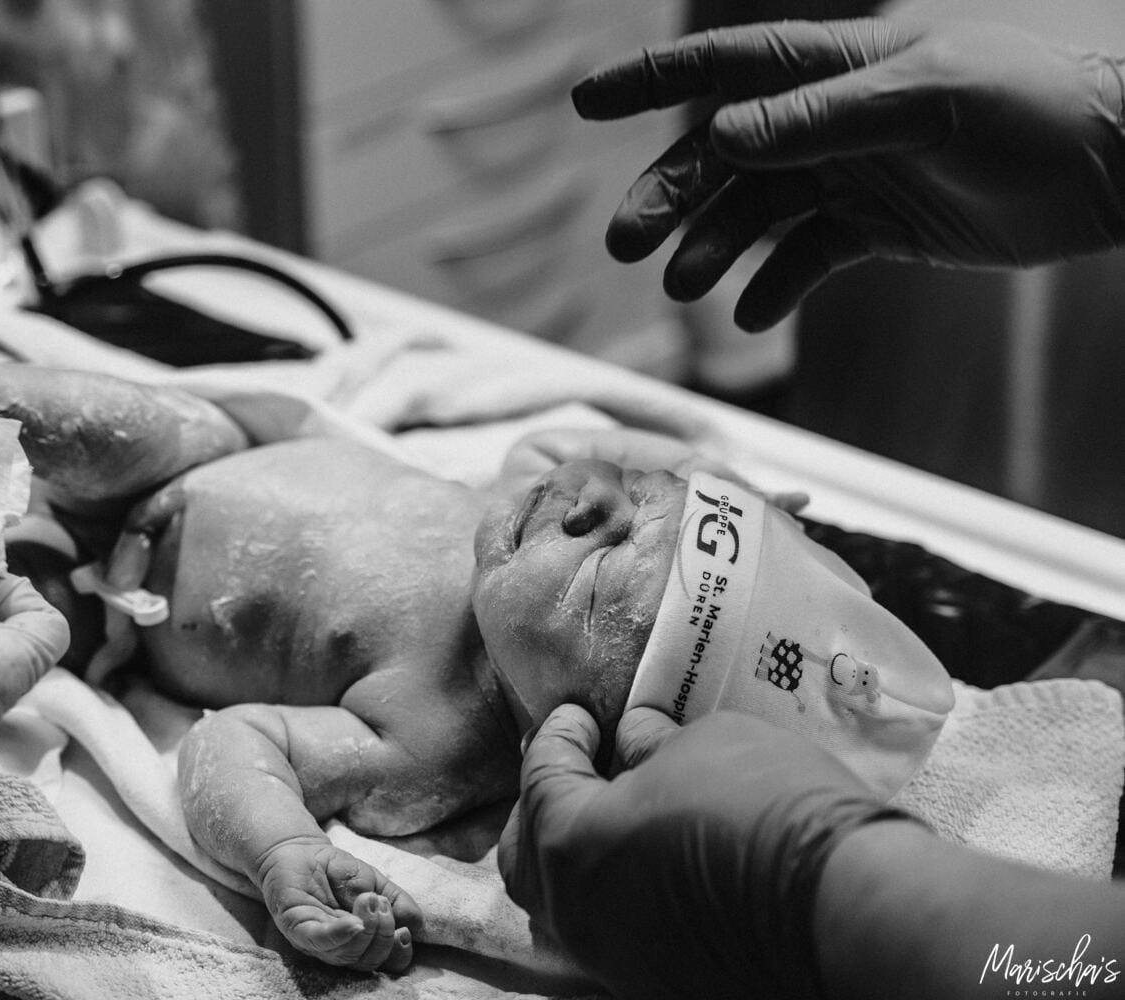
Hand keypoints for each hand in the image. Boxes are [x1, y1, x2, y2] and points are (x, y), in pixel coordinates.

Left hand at [257, 837, 421, 972]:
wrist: (301, 849)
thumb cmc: (336, 870)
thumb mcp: (374, 882)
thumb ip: (396, 901)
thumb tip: (416, 924)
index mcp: (358, 941)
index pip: (383, 960)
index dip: (397, 953)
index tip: (404, 932)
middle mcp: (337, 946)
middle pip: (366, 962)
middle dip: (383, 936)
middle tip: (381, 904)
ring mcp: (315, 941)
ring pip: (345, 955)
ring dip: (366, 930)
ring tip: (369, 899)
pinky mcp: (296, 927)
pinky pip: (318, 940)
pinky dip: (339, 935)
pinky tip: (353, 923)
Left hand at [497, 704, 912, 997]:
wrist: (848, 912)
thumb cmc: (769, 810)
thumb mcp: (705, 745)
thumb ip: (651, 745)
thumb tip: (632, 740)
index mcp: (568, 843)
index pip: (542, 775)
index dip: (558, 735)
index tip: (579, 715)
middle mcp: (577, 913)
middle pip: (528, 855)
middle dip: (542, 804)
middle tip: (576, 766)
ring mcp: (615, 959)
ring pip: (566, 905)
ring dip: (576, 855)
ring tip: (610, 815)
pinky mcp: (660, 985)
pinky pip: (613, 934)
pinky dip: (615, 894)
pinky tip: (649, 864)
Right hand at [574, 19, 1124, 330]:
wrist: (1111, 173)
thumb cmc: (1031, 108)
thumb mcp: (927, 101)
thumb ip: (823, 119)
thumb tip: (722, 135)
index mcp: (838, 70)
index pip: (727, 69)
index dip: (654, 82)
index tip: (585, 102)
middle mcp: (831, 121)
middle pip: (724, 157)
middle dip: (668, 196)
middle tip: (626, 246)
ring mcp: (851, 175)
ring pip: (756, 214)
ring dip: (713, 248)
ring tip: (684, 287)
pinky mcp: (878, 228)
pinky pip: (808, 259)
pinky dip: (776, 288)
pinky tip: (755, 316)